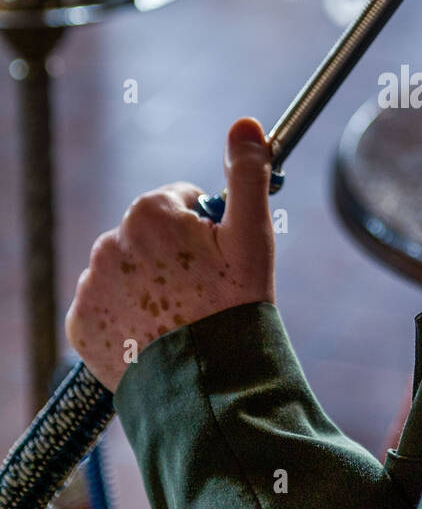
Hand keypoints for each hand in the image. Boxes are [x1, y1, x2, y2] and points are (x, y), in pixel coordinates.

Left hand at [65, 117, 275, 392]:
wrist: (207, 385)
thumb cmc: (235, 307)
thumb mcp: (253, 235)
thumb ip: (247, 173)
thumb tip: (246, 123)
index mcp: (150, 211)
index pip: (178, 202)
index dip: (205, 229)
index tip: (219, 259)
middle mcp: (110, 241)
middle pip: (150, 236)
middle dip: (175, 255)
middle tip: (204, 292)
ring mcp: (92, 284)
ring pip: (127, 271)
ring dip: (150, 285)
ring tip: (181, 318)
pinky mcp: (81, 323)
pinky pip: (105, 307)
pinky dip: (127, 316)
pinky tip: (155, 335)